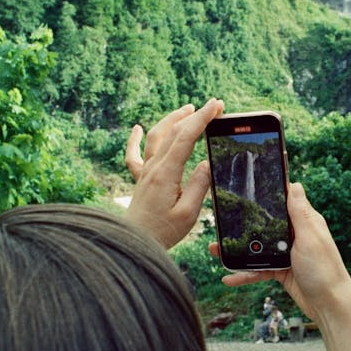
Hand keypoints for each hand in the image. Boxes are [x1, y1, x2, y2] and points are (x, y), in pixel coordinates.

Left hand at [124, 99, 223, 247]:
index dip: (202, 118)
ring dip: (172, 119)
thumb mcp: (188, 213)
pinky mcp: (140, 181)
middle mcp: (153, 168)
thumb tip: (208, 162)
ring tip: (187, 109)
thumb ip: (199, 185)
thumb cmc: (162, 232)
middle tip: (213, 106)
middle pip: (173, 131)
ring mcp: (145, 173)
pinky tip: (137, 128)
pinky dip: (135, 139)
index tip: (216, 105)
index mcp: (166, 174)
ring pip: (156, 137)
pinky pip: (133, 155)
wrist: (133, 244)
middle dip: (194, 115)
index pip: (186, 137)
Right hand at [211, 182, 350, 319]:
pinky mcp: (281, 271)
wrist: (329, 306)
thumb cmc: (324, 270)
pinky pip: (259, 270)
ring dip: (238, 251)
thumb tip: (294, 184)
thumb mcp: (310, 237)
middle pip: (265, 225)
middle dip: (243, 226)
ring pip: (258, 248)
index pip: (283, 202)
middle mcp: (295, 235)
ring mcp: (287, 254)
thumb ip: (300, 213)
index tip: (244, 190)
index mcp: (305, 222)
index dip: (266, 195)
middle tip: (221, 223)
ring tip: (215, 251)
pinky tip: (229, 279)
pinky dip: (245, 274)